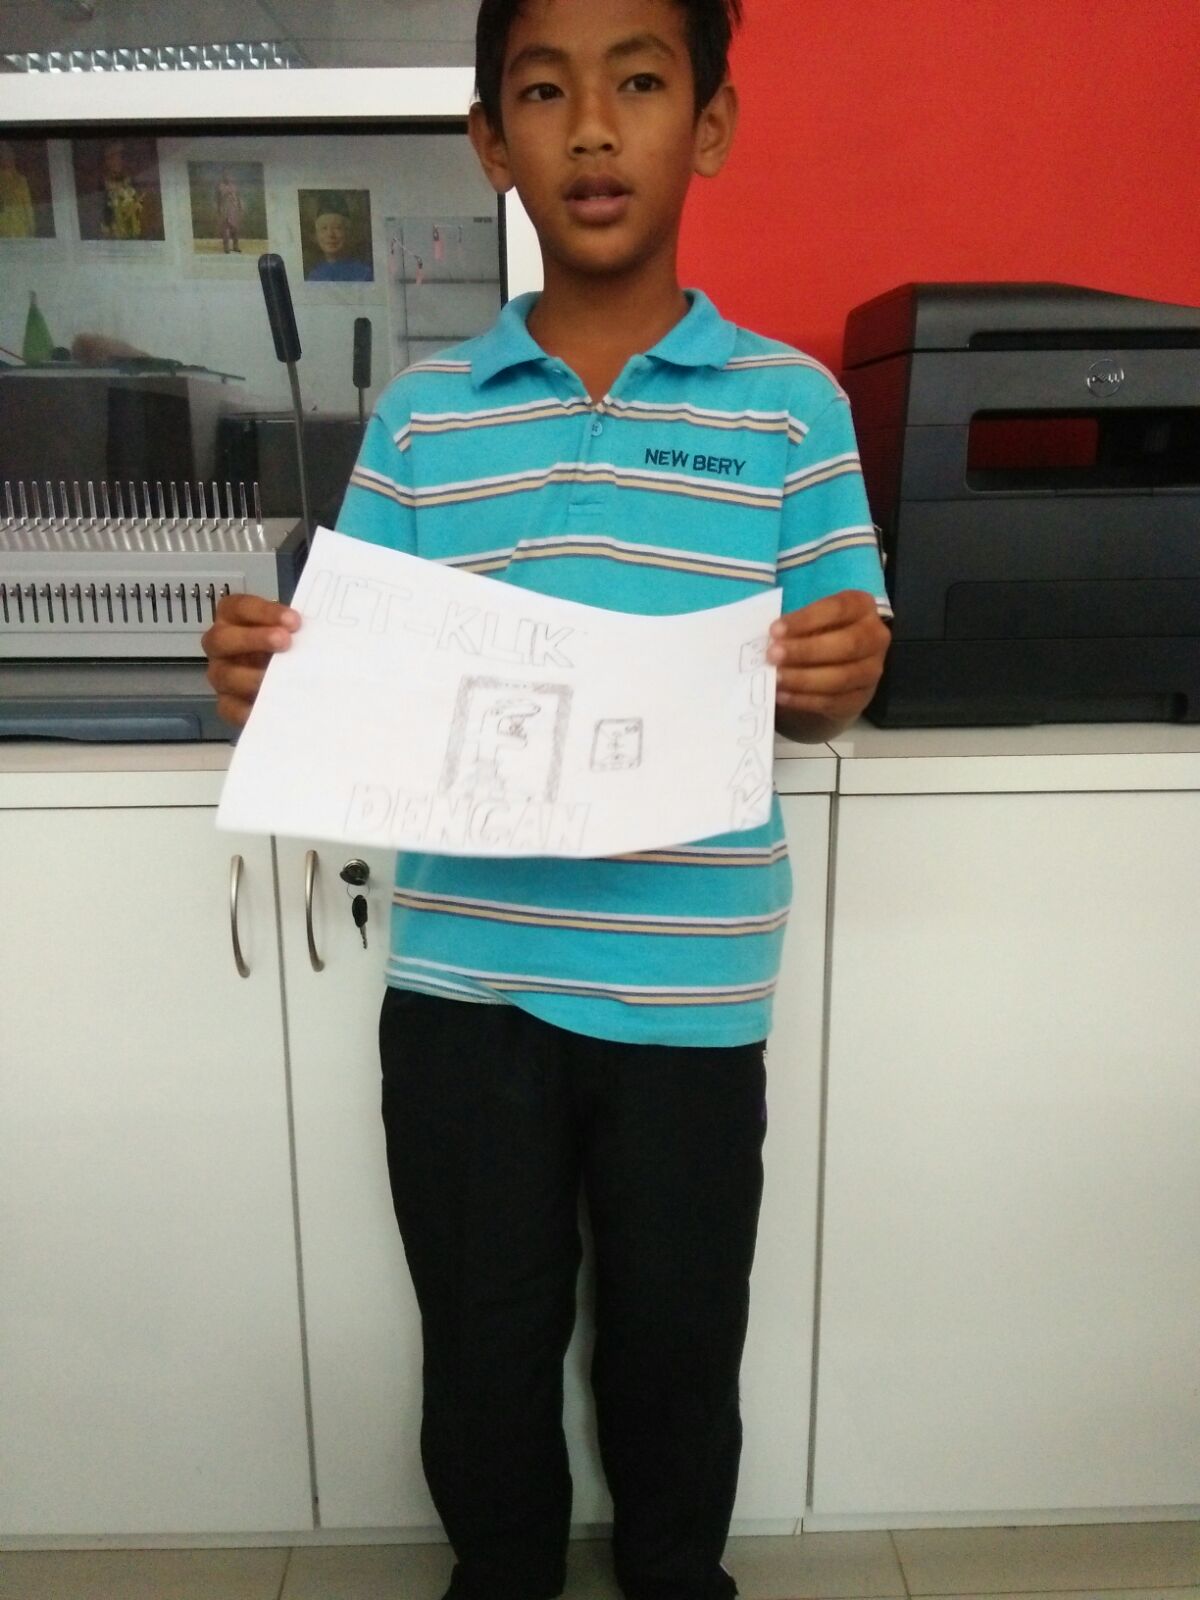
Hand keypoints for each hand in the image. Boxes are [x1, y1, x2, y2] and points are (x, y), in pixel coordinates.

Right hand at [201, 593, 299, 726]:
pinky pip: (230, 708)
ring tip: (283, 679)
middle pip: (221, 639)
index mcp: (232, 618)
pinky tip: (274, 705)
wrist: (290, 677)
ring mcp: (221, 675)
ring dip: (254, 676)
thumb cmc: (290, 646)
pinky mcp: (227, 703)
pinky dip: (250, 708)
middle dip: (253, 639)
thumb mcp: (292, 632)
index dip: (264, 612)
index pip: (238, 607)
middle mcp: (220, 645)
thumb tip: (317, 636)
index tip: (294, 621)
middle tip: (285, 642)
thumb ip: (296, 630)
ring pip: (225, 675)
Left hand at [766, 590, 889, 725]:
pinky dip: (805, 700)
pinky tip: (783, 695)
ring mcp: (872, 670)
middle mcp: (875, 637)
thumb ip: (795, 626)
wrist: (835, 667)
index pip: (838, 608)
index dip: (806, 619)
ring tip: (775, 678)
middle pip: (847, 644)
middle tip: (773, 655)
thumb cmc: (818, 633)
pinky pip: (833, 701)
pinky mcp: (861, 699)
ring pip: (841, 677)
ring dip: (804, 679)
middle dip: (806, 651)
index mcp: (862, 607)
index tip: (775, 630)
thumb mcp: (811, 620)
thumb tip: (769, 639)